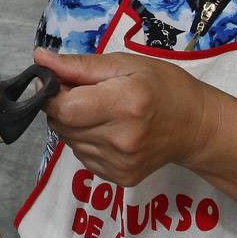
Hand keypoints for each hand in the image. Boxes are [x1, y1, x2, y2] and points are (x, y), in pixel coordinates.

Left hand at [34, 48, 220, 186]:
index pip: (63, 108)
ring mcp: (121, 163)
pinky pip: (82, 156)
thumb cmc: (163, 87)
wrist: (196, 126)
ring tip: (102, 112)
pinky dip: (86, 141)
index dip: (53, 94)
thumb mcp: (125, 63)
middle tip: (87, 95)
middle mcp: (122, 139)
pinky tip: (109, 131)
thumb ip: (79, 65)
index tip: (63, 83)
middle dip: (64, 107)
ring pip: (69, 142)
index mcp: (124, 104)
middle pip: (62, 125)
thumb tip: (40, 59)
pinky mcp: (120, 178)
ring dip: (74, 125)